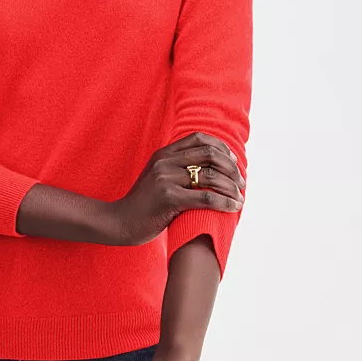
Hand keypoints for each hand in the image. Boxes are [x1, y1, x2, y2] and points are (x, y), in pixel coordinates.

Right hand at [110, 131, 246, 245]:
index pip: (199, 138)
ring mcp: (165, 178)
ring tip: (240, 197)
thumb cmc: (145, 205)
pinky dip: (224, 202)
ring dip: (231, 187)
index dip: (221, 148)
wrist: (120, 222)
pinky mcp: (168, 198)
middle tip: (241, 183)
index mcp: (164, 154)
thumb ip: (178, 169)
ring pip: (210, 176)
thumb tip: (210, 169)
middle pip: (209, 154)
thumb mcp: (158, 178)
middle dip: (231, 168)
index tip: (233, 162)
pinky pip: (205, 197)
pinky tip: (233, 207)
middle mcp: (165, 161)